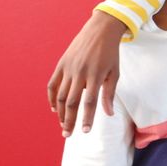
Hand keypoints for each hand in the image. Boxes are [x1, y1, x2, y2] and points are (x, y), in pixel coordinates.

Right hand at [47, 10, 125, 136]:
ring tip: (63, 125)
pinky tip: (55, 109)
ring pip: (60, 96)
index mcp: (96, 75)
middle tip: (68, 134)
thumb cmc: (110, 54)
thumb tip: (108, 114)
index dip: (86, 118)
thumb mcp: (114, 73)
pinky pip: (52, 84)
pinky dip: (51, 98)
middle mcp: (80, 73)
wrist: (100, 31)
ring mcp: (68, 68)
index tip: (84, 132)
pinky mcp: (61, 64)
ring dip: (61, 113)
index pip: (89, 102)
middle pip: (72, 102)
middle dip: (69, 120)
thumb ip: (109, 94)